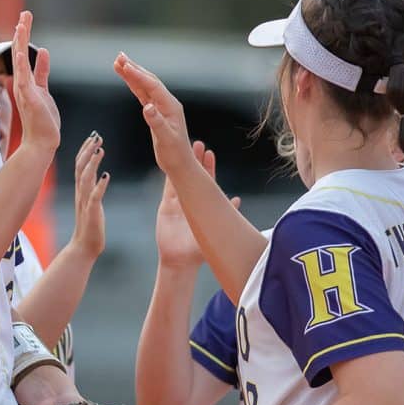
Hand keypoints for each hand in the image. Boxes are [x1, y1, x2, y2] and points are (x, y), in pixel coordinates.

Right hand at [12, 11, 60, 155]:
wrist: (41, 143)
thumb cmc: (43, 121)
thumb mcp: (44, 90)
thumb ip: (42, 71)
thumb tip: (45, 52)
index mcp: (27, 81)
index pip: (23, 53)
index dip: (24, 36)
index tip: (24, 19)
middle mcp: (23, 83)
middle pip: (20, 53)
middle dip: (22, 33)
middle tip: (25, 13)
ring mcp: (25, 91)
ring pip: (21, 62)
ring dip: (21, 44)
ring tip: (21, 25)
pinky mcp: (30, 99)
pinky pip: (24, 80)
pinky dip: (22, 66)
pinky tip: (21, 53)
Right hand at [70, 132, 109, 259]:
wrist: (84, 246)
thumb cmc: (90, 225)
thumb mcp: (91, 202)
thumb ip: (93, 189)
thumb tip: (100, 175)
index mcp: (81, 190)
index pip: (80, 165)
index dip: (85, 150)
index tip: (93, 136)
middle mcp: (80, 193)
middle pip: (80, 167)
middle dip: (88, 150)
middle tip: (97, 136)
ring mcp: (85, 202)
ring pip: (85, 179)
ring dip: (92, 163)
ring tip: (100, 150)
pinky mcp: (91, 213)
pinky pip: (95, 197)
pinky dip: (99, 186)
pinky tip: (106, 176)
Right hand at [113, 52, 191, 176]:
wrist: (180, 164)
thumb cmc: (175, 154)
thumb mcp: (166, 139)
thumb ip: (156, 122)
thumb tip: (147, 107)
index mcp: (171, 106)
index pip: (152, 86)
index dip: (138, 75)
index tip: (124, 66)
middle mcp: (167, 103)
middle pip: (148, 80)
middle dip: (134, 68)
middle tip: (119, 56)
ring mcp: (161, 107)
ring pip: (145, 86)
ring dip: (132, 74)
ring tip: (118, 62)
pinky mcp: (155, 112)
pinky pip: (143, 94)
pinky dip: (134, 85)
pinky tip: (127, 78)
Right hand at [156, 142, 239, 269]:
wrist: (180, 260)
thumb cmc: (198, 250)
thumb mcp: (214, 230)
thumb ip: (226, 213)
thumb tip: (237, 199)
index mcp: (203, 205)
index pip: (207, 181)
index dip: (208, 167)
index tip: (210, 152)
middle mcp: (191, 202)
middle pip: (193, 176)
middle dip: (195, 160)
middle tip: (197, 144)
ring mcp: (178, 204)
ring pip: (179, 179)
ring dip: (181, 165)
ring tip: (182, 150)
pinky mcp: (166, 208)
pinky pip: (167, 190)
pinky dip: (168, 179)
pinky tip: (167, 165)